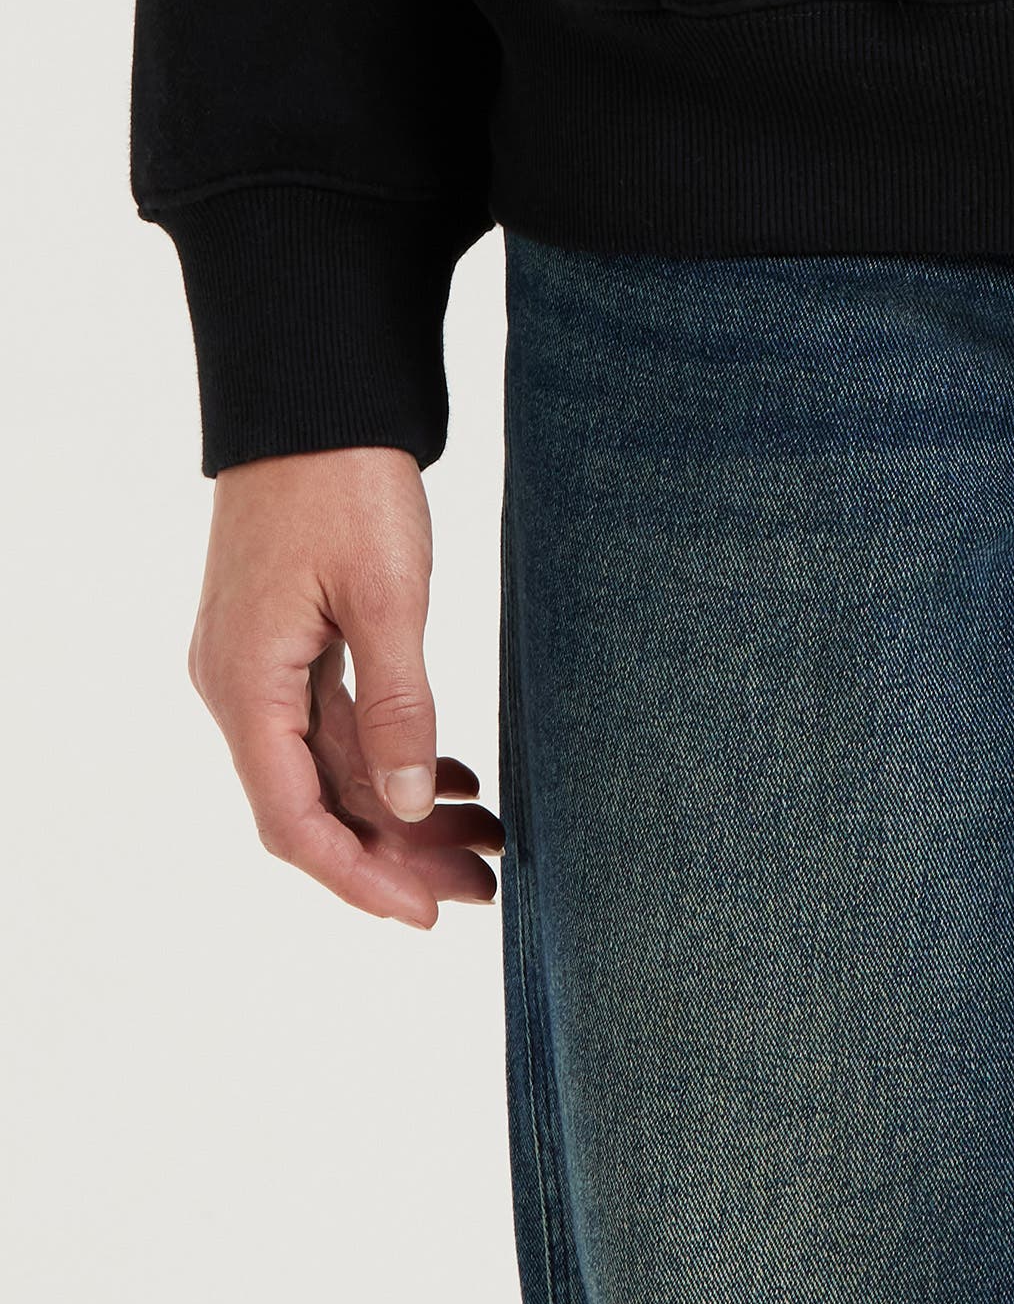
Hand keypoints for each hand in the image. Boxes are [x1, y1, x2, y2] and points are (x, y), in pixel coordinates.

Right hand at [189, 448, 501, 928]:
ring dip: (401, 803)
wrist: (313, 389)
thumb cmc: (345, 479)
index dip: (360, 876)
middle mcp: (238, 685)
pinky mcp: (284, 635)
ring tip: (485, 833)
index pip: (293, 823)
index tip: (426, 913)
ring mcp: (258, 661)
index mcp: (246, 685)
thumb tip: (403, 804)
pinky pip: (331, 720)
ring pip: (329, 764)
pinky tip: (449, 771)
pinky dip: (389, 751)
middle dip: (398, 850)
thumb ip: (395, 704)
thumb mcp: (385, 593)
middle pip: (314, 803)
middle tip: (486, 884)